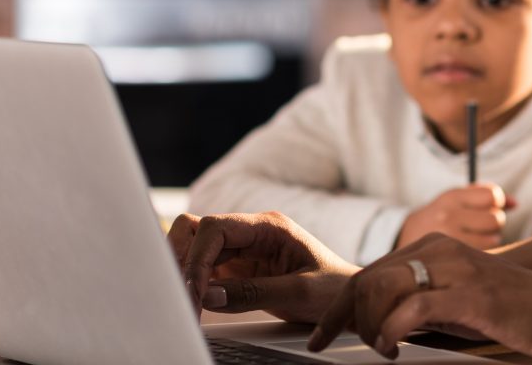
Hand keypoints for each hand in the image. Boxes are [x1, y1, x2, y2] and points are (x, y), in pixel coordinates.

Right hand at [169, 211, 357, 323]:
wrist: (348, 301)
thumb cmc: (334, 290)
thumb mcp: (299, 292)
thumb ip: (254, 293)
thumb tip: (208, 296)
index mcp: (268, 226)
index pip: (215, 227)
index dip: (197, 257)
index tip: (194, 291)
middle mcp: (251, 233)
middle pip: (197, 231)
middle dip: (183, 261)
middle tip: (183, 297)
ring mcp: (243, 251)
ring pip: (196, 249)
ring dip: (186, 273)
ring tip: (186, 304)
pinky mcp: (238, 271)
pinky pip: (205, 270)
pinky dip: (194, 285)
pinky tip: (195, 305)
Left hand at [308, 233, 531, 359]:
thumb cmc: (503, 310)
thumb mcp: (449, 300)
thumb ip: (414, 302)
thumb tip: (371, 322)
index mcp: (430, 246)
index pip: (367, 273)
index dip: (337, 309)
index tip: (319, 339)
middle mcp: (438, 249)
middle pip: (366, 279)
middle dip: (347, 320)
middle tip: (353, 348)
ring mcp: (453, 269)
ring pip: (382, 289)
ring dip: (369, 326)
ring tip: (381, 348)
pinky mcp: (468, 294)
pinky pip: (413, 308)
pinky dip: (391, 331)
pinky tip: (392, 348)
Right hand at [396, 183, 516, 249]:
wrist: (403, 243)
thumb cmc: (440, 218)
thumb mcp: (456, 200)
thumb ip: (486, 197)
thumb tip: (517, 203)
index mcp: (451, 197)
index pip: (492, 196)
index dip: (497, 202)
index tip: (490, 208)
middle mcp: (448, 216)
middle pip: (496, 219)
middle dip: (495, 223)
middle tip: (484, 228)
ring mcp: (449, 240)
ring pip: (493, 240)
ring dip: (491, 240)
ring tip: (475, 241)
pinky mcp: (451, 261)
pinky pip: (485, 256)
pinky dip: (484, 256)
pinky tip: (472, 255)